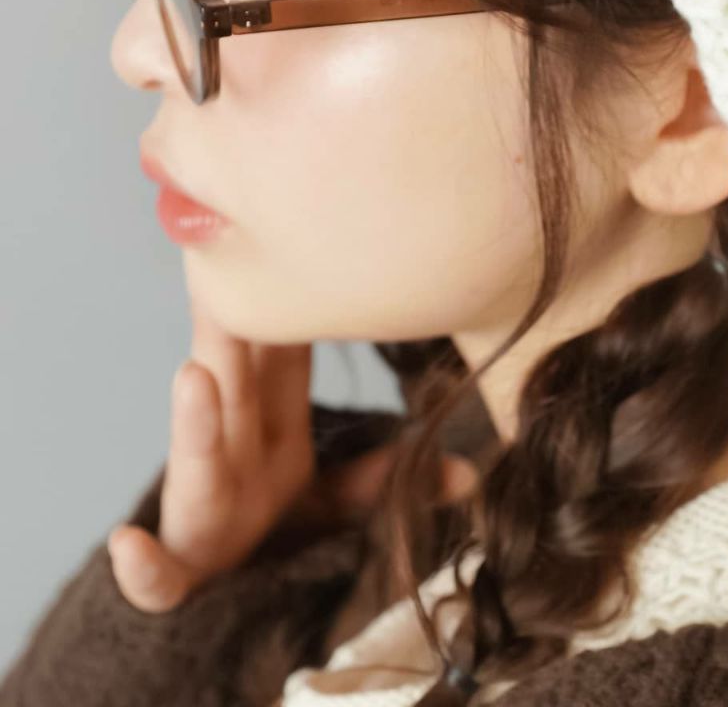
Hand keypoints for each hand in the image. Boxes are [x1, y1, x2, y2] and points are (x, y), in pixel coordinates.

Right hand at [106, 291, 475, 613]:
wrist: (217, 615)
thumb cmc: (273, 539)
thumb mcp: (336, 507)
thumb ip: (386, 482)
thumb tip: (471, 471)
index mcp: (271, 434)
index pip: (280, 361)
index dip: (285, 309)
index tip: (289, 239)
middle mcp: (232, 459)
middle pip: (234, 389)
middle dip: (230, 330)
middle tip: (221, 263)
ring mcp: (202, 514)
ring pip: (197, 465)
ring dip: (193, 422)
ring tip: (192, 376)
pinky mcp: (181, 576)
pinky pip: (160, 575)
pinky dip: (144, 566)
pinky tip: (127, 545)